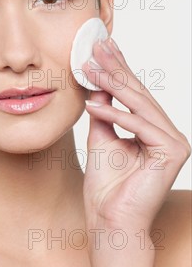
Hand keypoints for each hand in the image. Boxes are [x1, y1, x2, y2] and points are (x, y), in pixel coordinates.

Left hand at [81, 37, 190, 233]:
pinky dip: (114, 114)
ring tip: (90, 67)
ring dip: (113, 84)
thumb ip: (104, 109)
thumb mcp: (101, 136)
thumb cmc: (106, 185)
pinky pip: (139, 126)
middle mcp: (168, 133)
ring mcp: (174, 142)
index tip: (102, 47)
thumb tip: (99, 81)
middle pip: (138, 94)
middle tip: (97, 46)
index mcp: (154, 130)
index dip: (118, 69)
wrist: (110, 220)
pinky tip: (92, 104)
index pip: (134, 94)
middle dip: (116, 68)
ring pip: (140, 105)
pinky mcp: (173, 152)